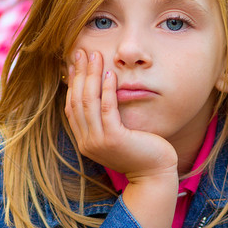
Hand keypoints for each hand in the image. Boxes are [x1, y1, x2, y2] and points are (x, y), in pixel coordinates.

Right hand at [64, 49, 176, 179]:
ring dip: (92, 76)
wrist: (154, 175)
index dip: (73, 83)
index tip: (75, 64)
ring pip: (89, 102)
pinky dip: (107, 89)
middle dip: (80, 74)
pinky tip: (110, 73)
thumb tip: (100, 95)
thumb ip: (105, 120)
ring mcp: (98, 142)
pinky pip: (107, 109)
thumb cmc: (140, 152)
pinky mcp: (113, 139)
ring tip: (95, 56)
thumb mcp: (116, 135)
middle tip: (82, 52)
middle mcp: (87, 142)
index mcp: (84, 141)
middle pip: (78, 101)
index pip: (72, 107)